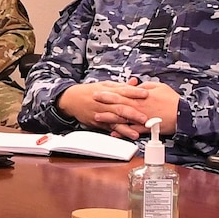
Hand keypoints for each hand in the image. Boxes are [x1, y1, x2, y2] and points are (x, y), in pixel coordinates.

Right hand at [57, 81, 178, 138]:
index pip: (124, 91)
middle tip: (145, 118)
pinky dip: (118, 132)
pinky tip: (126, 135)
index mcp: (109, 91)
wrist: (72, 99)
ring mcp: (102, 113)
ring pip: (115, 120)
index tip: (146, 94)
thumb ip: (122, 86)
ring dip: (127, 126)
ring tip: (137, 132)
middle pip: (121, 107)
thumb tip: (135, 82)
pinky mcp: (99, 122)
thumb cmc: (90, 91)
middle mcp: (106, 102)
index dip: (135, 92)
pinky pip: (109, 128)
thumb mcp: (106, 85)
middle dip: (133, 113)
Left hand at [104, 80, 181, 139]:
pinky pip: (131, 130)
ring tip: (97, 117)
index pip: (122, 92)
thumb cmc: (172, 100)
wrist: (182, 114)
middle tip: (92, 100)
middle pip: (118, 103)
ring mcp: (141, 117)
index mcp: (141, 96)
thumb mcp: (159, 87)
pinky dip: (122, 132)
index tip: (99, 89)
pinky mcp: (146, 128)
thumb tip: (136, 86)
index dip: (109, 91)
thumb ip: (145, 86)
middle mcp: (139, 106)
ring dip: (109, 117)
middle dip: (104, 101)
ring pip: (122, 117)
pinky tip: (112, 133)